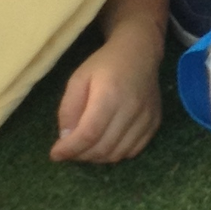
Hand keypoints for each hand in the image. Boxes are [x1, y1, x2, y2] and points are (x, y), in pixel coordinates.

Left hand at [51, 26, 163, 162]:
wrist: (139, 53)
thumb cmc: (105, 64)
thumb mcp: (78, 79)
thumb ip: (68, 108)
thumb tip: (66, 138)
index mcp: (110, 94)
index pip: (89, 133)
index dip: (70, 149)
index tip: (56, 154)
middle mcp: (132, 109)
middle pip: (103, 148)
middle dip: (80, 155)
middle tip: (69, 150)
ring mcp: (146, 118)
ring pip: (117, 154)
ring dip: (97, 157)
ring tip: (85, 148)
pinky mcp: (154, 123)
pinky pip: (133, 151)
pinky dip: (115, 154)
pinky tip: (105, 144)